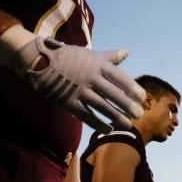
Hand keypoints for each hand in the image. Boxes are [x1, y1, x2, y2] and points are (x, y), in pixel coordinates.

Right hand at [0, 27, 145, 130]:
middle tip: (139, 114)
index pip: (119, 77)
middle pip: (113, 94)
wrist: (39, 61)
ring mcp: (79, 90)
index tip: (142, 97)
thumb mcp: (90, 54)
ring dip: (116, 117)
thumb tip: (128, 52)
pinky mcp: (68, 102)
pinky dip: (98, 123)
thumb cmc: (68, 57)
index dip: (132, 88)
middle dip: (128, 106)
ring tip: (127, 125)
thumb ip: (110, 57)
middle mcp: (90, 77)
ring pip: (102, 106)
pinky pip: (86, 115)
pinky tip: (108, 129)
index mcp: (97, 64)